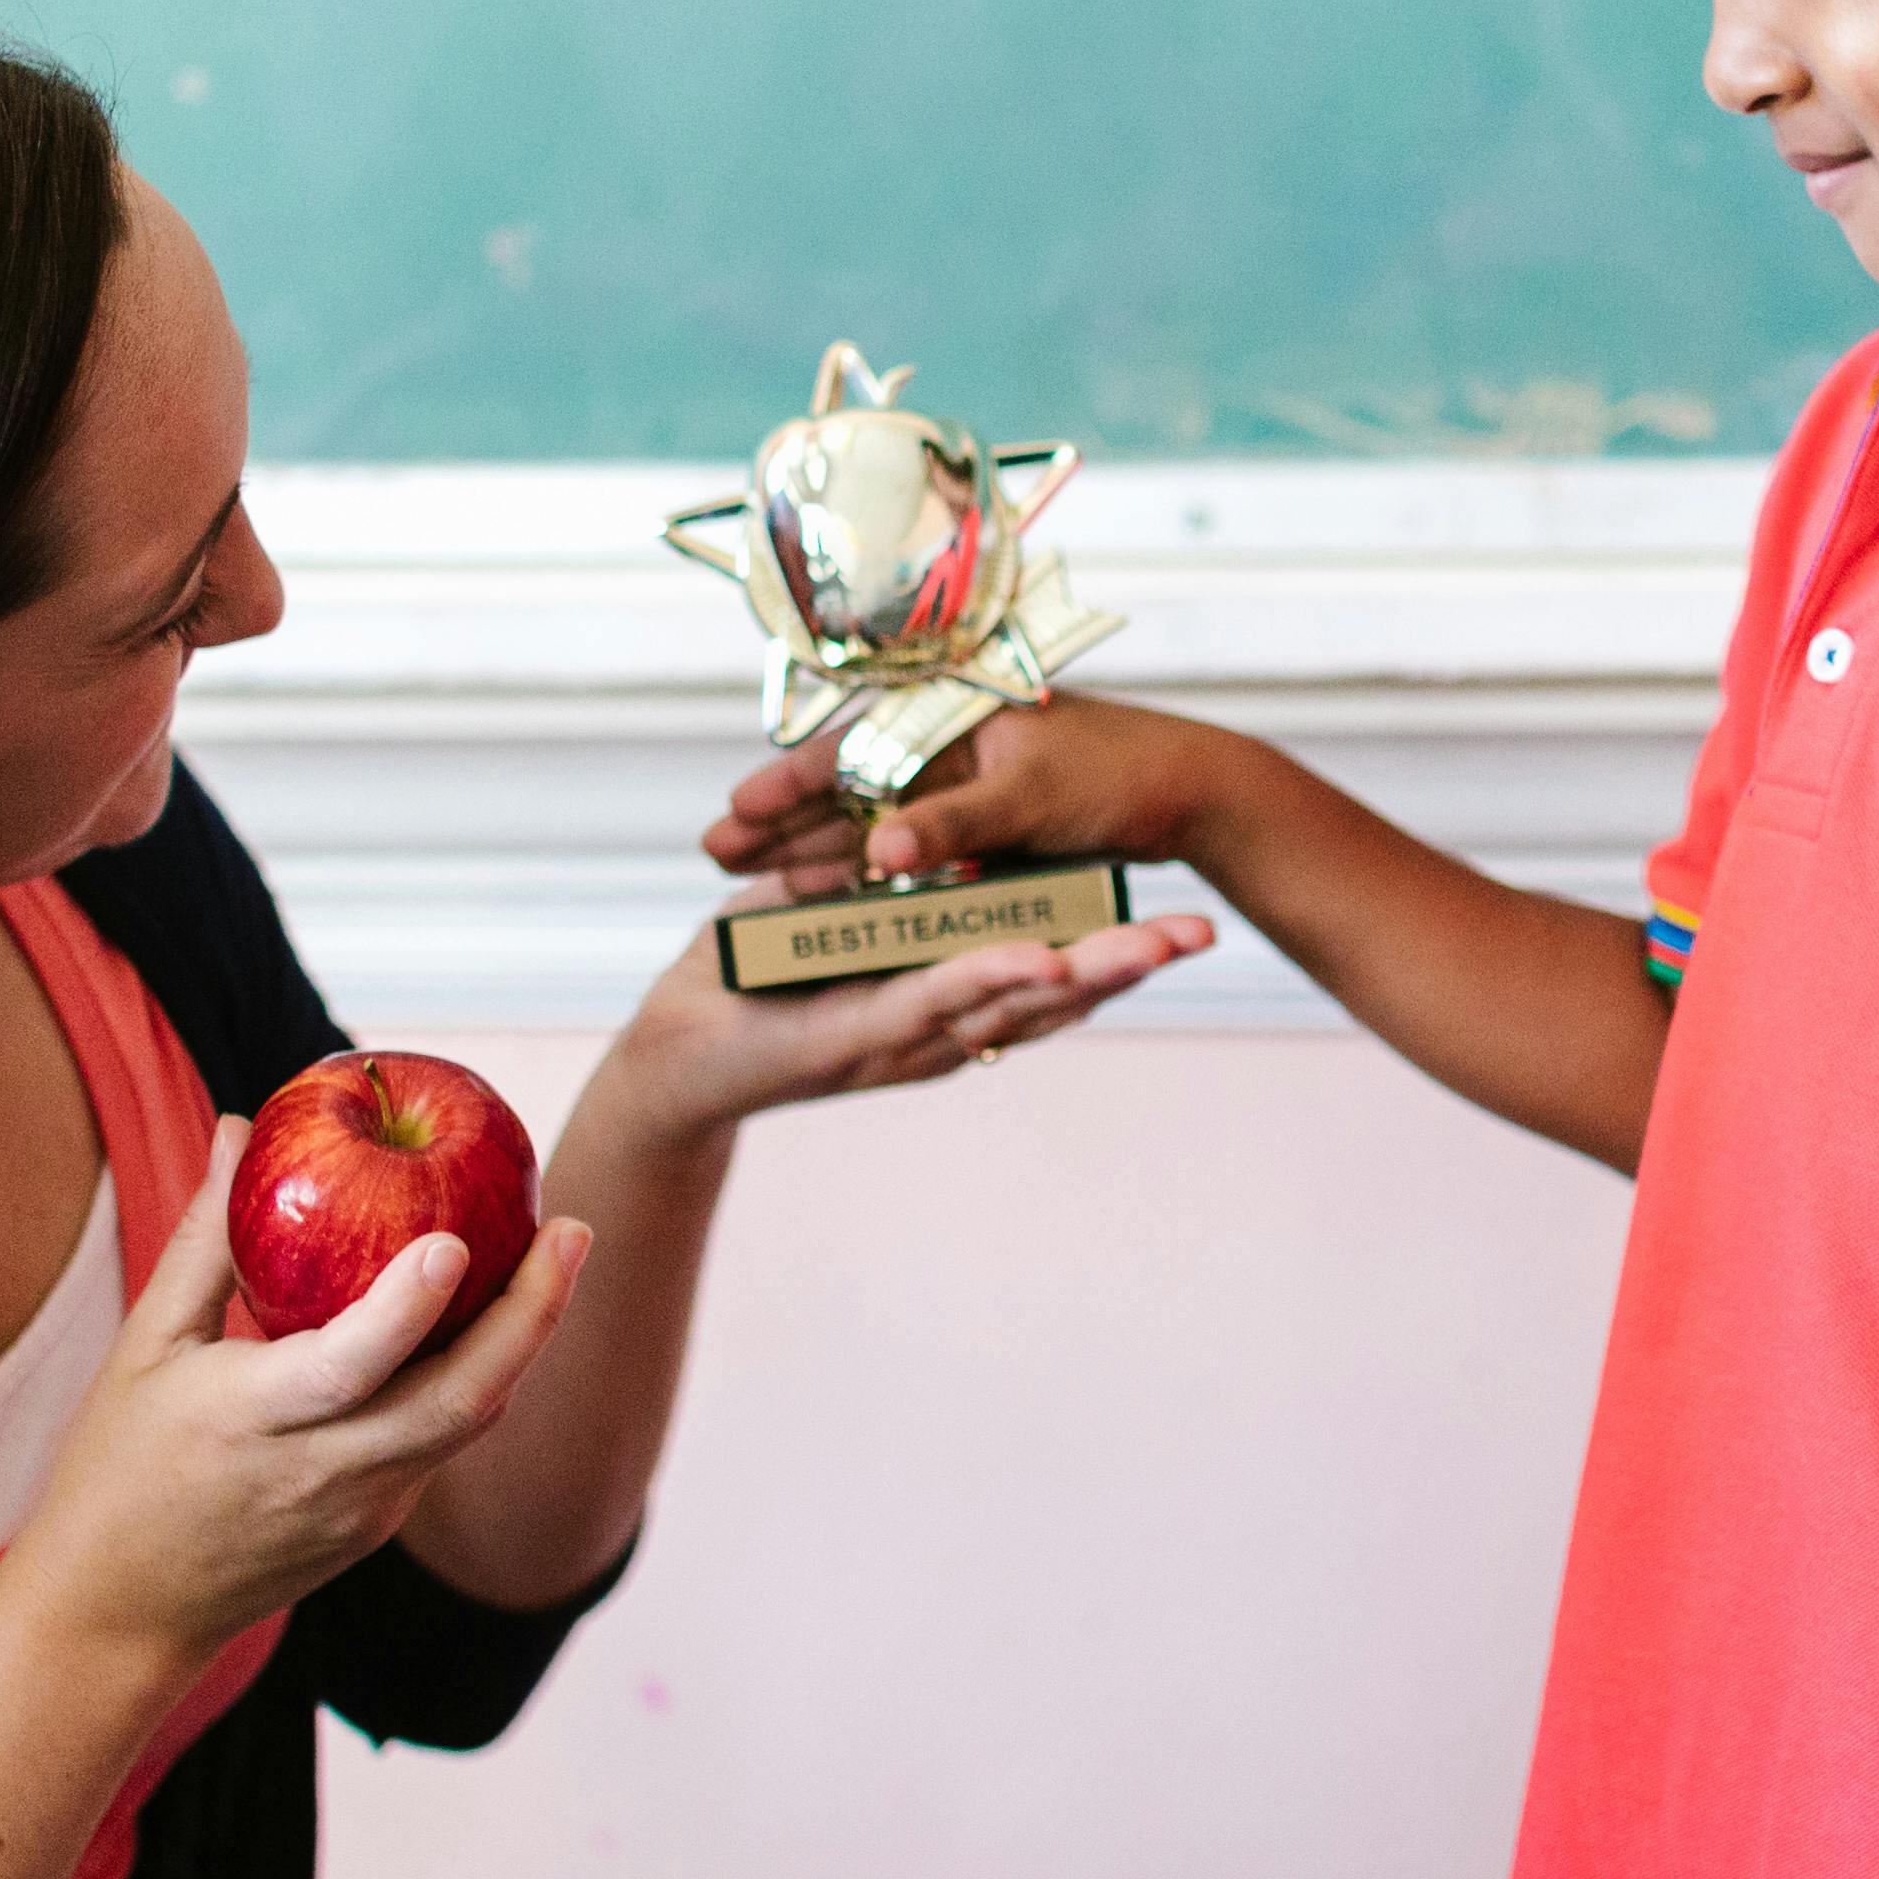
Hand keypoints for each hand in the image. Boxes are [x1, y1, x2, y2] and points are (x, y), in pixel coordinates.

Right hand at [3, 1120, 591, 1659]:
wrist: (122, 1612)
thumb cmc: (117, 1466)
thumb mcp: (145, 1347)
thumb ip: (204, 1238)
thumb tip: (243, 1126)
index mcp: (250, 1420)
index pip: (349, 1368)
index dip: (406, 1309)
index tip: (455, 1241)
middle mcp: (322, 1472)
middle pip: (458, 1402)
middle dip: (531, 1316)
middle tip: (573, 1231)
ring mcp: (362, 1508)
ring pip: (469, 1422)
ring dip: (522, 1344)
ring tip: (556, 1257)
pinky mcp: (379, 1526)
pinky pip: (444, 1442)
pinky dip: (478, 1378)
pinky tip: (498, 1317)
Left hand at [585, 863, 1222, 1132]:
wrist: (670, 1053)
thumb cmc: (745, 978)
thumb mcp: (826, 904)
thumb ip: (885, 874)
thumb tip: (937, 824)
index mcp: (942, 995)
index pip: (1047, 970)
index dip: (1112, 947)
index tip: (1183, 922)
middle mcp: (936, 1024)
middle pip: (1051, 994)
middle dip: (1130, 963)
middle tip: (1207, 933)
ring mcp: (900, 1035)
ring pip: (1006, 1003)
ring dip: (1082, 974)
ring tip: (1156, 947)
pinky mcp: (852, 1037)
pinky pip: (928, 1002)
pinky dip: (985, 980)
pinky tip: (1041, 961)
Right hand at [695, 692, 1247, 897]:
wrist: (1192, 790)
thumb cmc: (1117, 778)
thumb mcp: (1031, 800)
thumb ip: (954, 825)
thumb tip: (881, 854)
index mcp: (954, 717)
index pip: (847, 748)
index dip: (786, 784)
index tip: (731, 816)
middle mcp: (949, 744)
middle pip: (844, 784)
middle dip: (780, 819)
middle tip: (713, 852)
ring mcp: (963, 784)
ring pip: (866, 817)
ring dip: (808, 845)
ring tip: (742, 880)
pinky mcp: (981, 819)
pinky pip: (903, 842)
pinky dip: (860, 863)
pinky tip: (817, 887)